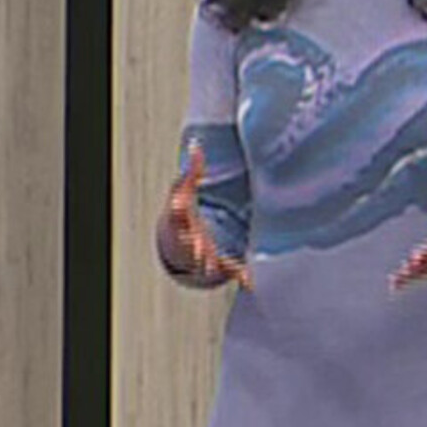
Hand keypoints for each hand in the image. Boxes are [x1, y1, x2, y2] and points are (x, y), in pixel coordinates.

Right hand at [156, 140, 253, 289]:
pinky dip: (239, 275)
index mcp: (181, 218)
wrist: (176, 242)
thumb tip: (196, 145)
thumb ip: (192, 170)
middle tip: (199, 251)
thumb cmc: (182, 214)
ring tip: (213, 268)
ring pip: (206, 260)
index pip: (177, 212)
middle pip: (188, 242)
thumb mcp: (184, 190)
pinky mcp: (217, 262)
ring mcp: (202, 252)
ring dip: (209, 264)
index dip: (177, 208)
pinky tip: (250, 281)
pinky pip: (229, 269)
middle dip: (192, 247)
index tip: (179, 205)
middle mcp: (189, 237)